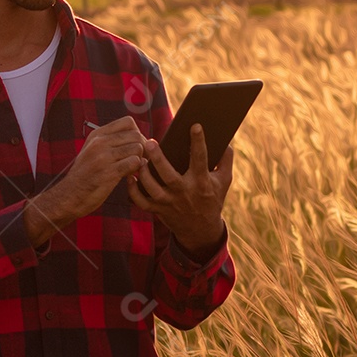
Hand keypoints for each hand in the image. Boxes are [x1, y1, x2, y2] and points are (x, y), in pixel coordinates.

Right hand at [25, 116, 145, 243]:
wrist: (69, 196)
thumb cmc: (84, 176)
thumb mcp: (92, 151)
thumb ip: (110, 142)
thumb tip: (138, 138)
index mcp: (97, 135)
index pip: (128, 122)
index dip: (137, 133)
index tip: (134, 146)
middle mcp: (100, 143)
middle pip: (136, 135)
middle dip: (143, 148)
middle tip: (139, 160)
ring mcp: (103, 157)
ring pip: (138, 148)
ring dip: (140, 160)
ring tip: (132, 168)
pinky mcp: (108, 173)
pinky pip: (134, 163)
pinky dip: (136, 170)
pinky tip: (129, 175)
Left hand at [126, 123, 232, 255]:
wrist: (201, 230)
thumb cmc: (212, 199)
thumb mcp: (224, 181)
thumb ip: (226, 160)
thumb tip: (226, 141)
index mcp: (202, 182)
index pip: (201, 159)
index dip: (199, 142)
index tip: (195, 125)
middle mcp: (184, 192)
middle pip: (169, 176)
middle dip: (159, 159)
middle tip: (150, 142)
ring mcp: (170, 202)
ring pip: (152, 189)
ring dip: (144, 174)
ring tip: (139, 158)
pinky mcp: (158, 210)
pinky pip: (142, 202)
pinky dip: (133, 191)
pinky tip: (130, 177)